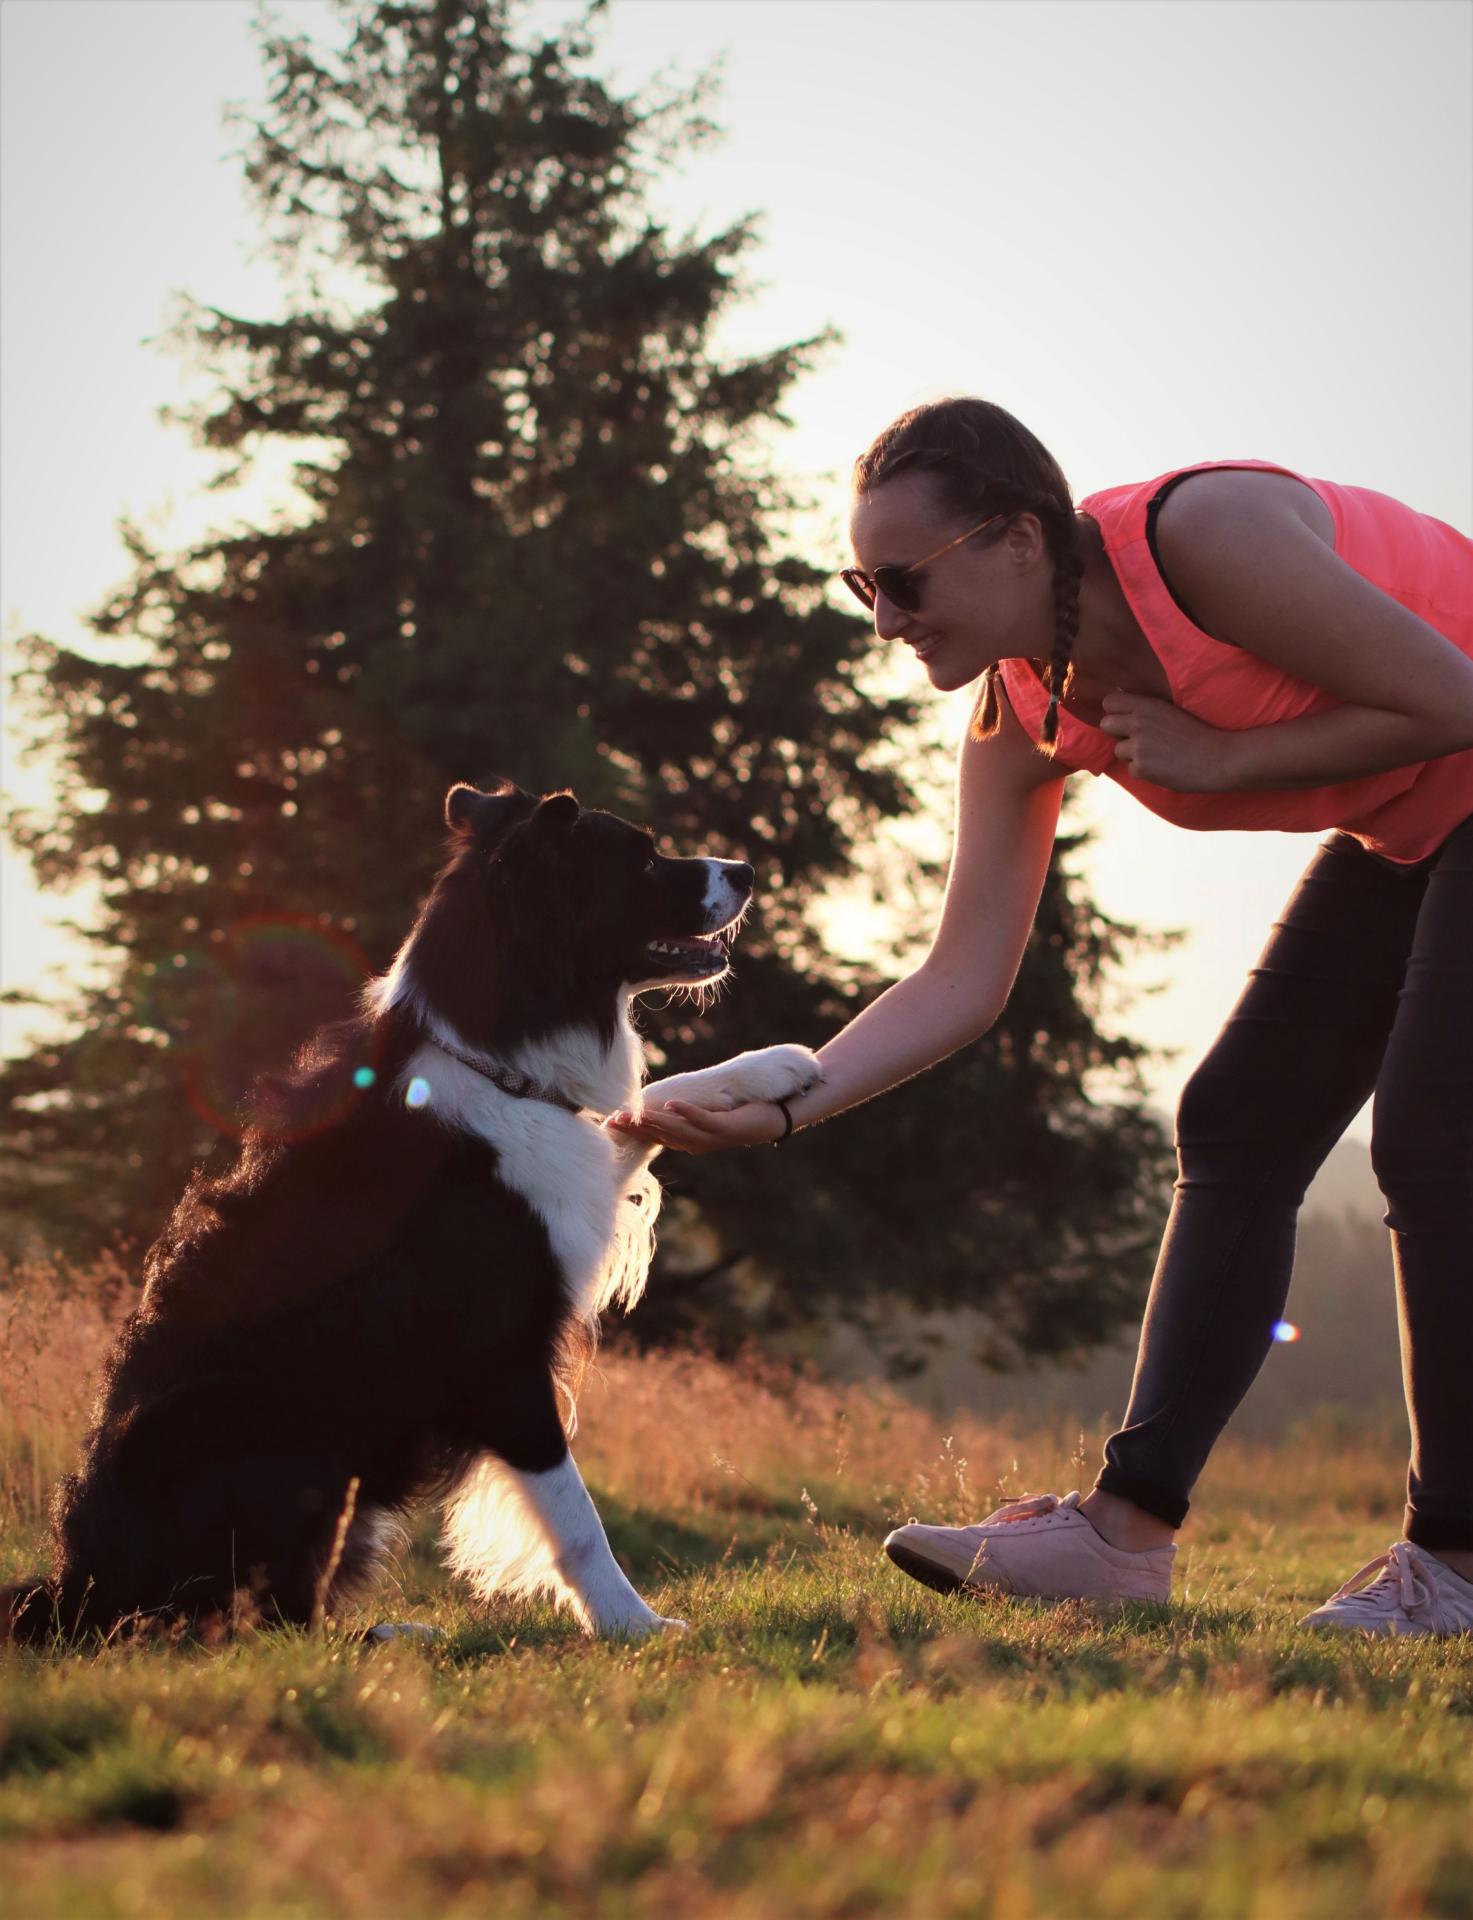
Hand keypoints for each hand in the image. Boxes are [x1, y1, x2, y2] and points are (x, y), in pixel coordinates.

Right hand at [604, 1099, 787, 1155]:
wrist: (772, 1119)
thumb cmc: (738, 1115)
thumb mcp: (707, 1116)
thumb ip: (686, 1114)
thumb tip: (664, 1102)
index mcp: (688, 1141)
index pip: (655, 1136)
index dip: (634, 1131)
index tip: (611, 1124)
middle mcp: (696, 1143)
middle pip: (661, 1135)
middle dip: (637, 1128)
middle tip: (613, 1121)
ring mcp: (710, 1137)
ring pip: (677, 1129)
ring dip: (656, 1121)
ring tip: (636, 1114)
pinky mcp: (725, 1127)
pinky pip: (703, 1119)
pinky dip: (687, 1111)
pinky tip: (672, 1103)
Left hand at [1098, 692, 1240, 791]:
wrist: (1221, 758)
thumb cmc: (1199, 733)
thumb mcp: (1171, 711)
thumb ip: (1147, 709)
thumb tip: (1121, 707)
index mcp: (1148, 705)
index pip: (1110, 701)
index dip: (1115, 711)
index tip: (1125, 717)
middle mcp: (1139, 723)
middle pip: (1106, 725)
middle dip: (1117, 733)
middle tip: (1137, 738)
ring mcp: (1139, 747)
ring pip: (1118, 750)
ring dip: (1132, 754)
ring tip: (1158, 753)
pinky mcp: (1143, 768)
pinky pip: (1131, 770)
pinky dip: (1144, 771)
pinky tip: (1163, 766)